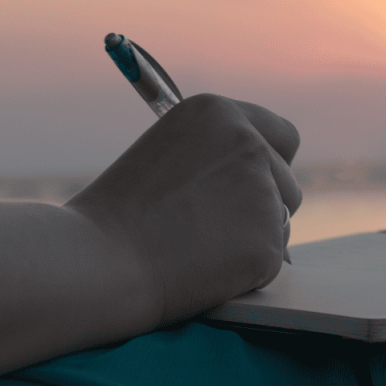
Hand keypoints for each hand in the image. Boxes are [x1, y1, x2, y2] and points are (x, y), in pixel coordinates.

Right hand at [64, 94, 301, 326]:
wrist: (98, 262)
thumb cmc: (117, 216)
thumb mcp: (167, 155)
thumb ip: (217, 159)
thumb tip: (261, 184)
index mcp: (219, 113)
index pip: (282, 136)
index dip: (271, 164)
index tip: (258, 185)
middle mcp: (249, 144)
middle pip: (287, 183)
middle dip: (264, 207)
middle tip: (214, 229)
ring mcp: (263, 192)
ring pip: (281, 223)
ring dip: (253, 238)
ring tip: (196, 247)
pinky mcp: (267, 240)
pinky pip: (272, 260)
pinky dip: (246, 271)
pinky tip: (203, 269)